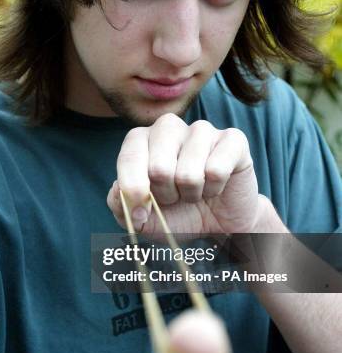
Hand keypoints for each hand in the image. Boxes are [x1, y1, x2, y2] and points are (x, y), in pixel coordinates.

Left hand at [108, 113, 266, 233]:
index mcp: (141, 139)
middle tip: (174, 197)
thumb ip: (120, 205)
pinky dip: (214, 189)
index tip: (141, 213)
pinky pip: (217, 170)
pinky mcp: (233, 139)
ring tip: (195, 192)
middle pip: (159, 168)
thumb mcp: (141, 219)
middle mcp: (169, 127)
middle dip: (166, 196)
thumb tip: (120, 190)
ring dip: (191, 195)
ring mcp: (202, 130)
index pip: (129, 156)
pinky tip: (216, 186)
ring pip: (188, 173)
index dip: (134, 191)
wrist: (219, 224)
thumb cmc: (177, 215)